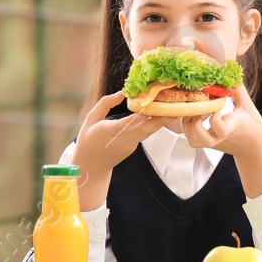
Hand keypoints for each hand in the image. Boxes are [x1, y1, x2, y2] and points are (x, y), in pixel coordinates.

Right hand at [73, 92, 161, 210]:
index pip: (130, 121)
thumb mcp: (90, 119)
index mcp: (110, 130)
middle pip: (146, 127)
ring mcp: (130, 144)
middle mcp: (123, 138)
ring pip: (148, 131)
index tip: (152, 104)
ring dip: (159, 121)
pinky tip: (157, 116)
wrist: (91, 167)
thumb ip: (105, 104)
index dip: (142, 115)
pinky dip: (151, 125)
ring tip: (170, 109)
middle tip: (173, 107)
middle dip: (160, 118)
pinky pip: (144, 134)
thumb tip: (121, 93)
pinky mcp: (133, 147)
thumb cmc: (88, 141)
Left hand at [183, 86, 261, 199]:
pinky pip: (192, 139)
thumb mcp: (247, 105)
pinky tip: (194, 116)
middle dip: (195, 124)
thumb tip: (229, 73)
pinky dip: (188, 127)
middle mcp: (221, 137)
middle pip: (203, 140)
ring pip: (194, 141)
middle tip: (199, 109)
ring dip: (189, 126)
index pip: (221, 130)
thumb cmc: (253, 126)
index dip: (215, 119)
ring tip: (194, 112)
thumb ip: (238, 90)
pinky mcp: (208, 143)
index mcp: (233, 127)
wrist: (254, 148)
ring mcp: (213, 142)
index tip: (217, 108)